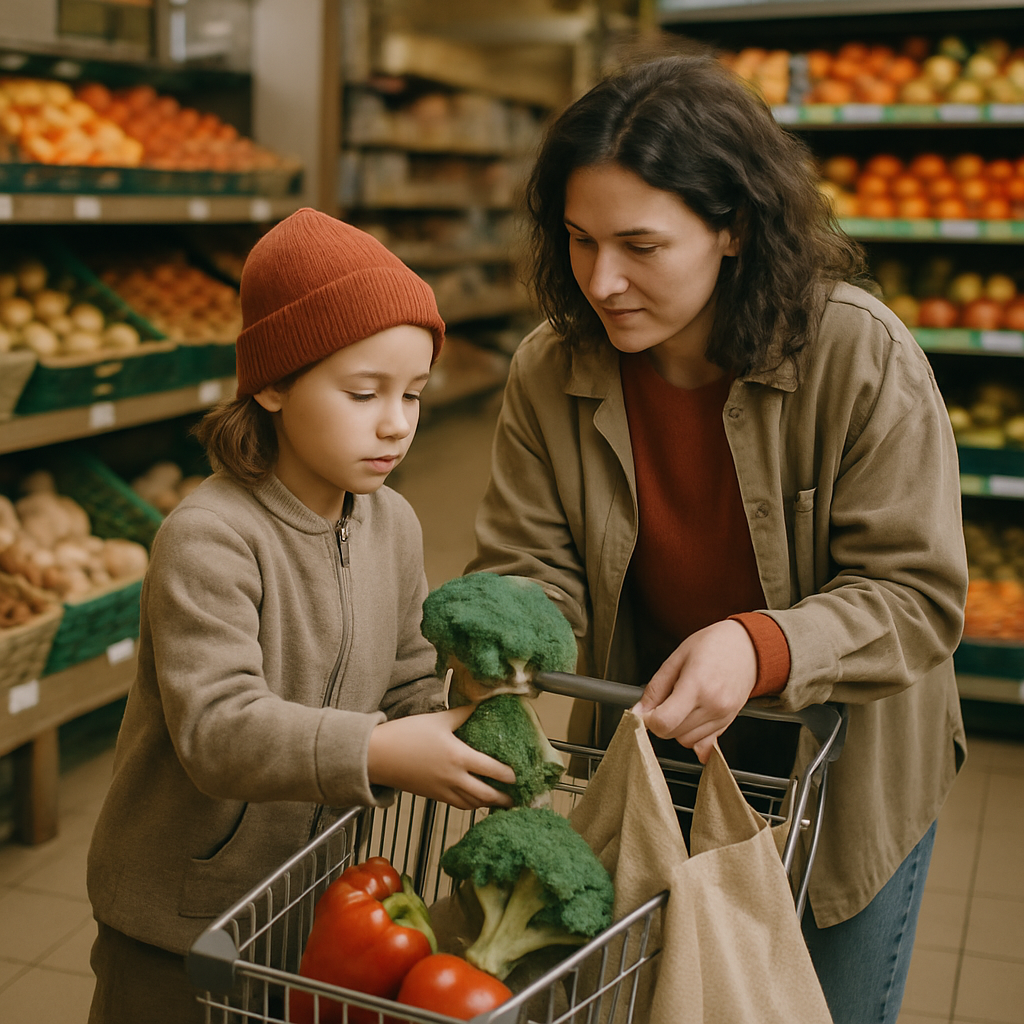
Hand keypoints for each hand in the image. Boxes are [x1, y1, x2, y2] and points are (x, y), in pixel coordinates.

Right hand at [367, 706, 516, 809]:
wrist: (378, 755)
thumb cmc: (407, 734)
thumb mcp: (439, 719)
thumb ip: (462, 713)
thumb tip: (480, 703)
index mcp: (459, 757)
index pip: (492, 770)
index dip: (508, 776)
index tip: (518, 776)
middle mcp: (454, 778)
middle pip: (485, 794)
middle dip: (503, 799)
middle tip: (516, 798)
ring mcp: (442, 790)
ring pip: (471, 804)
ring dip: (487, 804)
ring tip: (500, 802)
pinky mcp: (432, 796)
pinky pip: (457, 805)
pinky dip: (470, 805)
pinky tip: (474, 800)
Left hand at [633, 620, 756, 762]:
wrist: (747, 646)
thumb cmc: (713, 645)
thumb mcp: (677, 657)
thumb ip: (655, 688)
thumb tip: (639, 711)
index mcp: (697, 685)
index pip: (664, 722)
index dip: (648, 720)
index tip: (645, 711)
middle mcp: (713, 705)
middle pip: (672, 733)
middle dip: (661, 721)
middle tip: (665, 699)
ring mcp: (723, 716)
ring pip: (686, 741)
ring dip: (676, 728)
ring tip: (682, 702)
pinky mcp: (729, 722)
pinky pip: (703, 743)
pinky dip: (692, 734)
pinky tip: (691, 715)